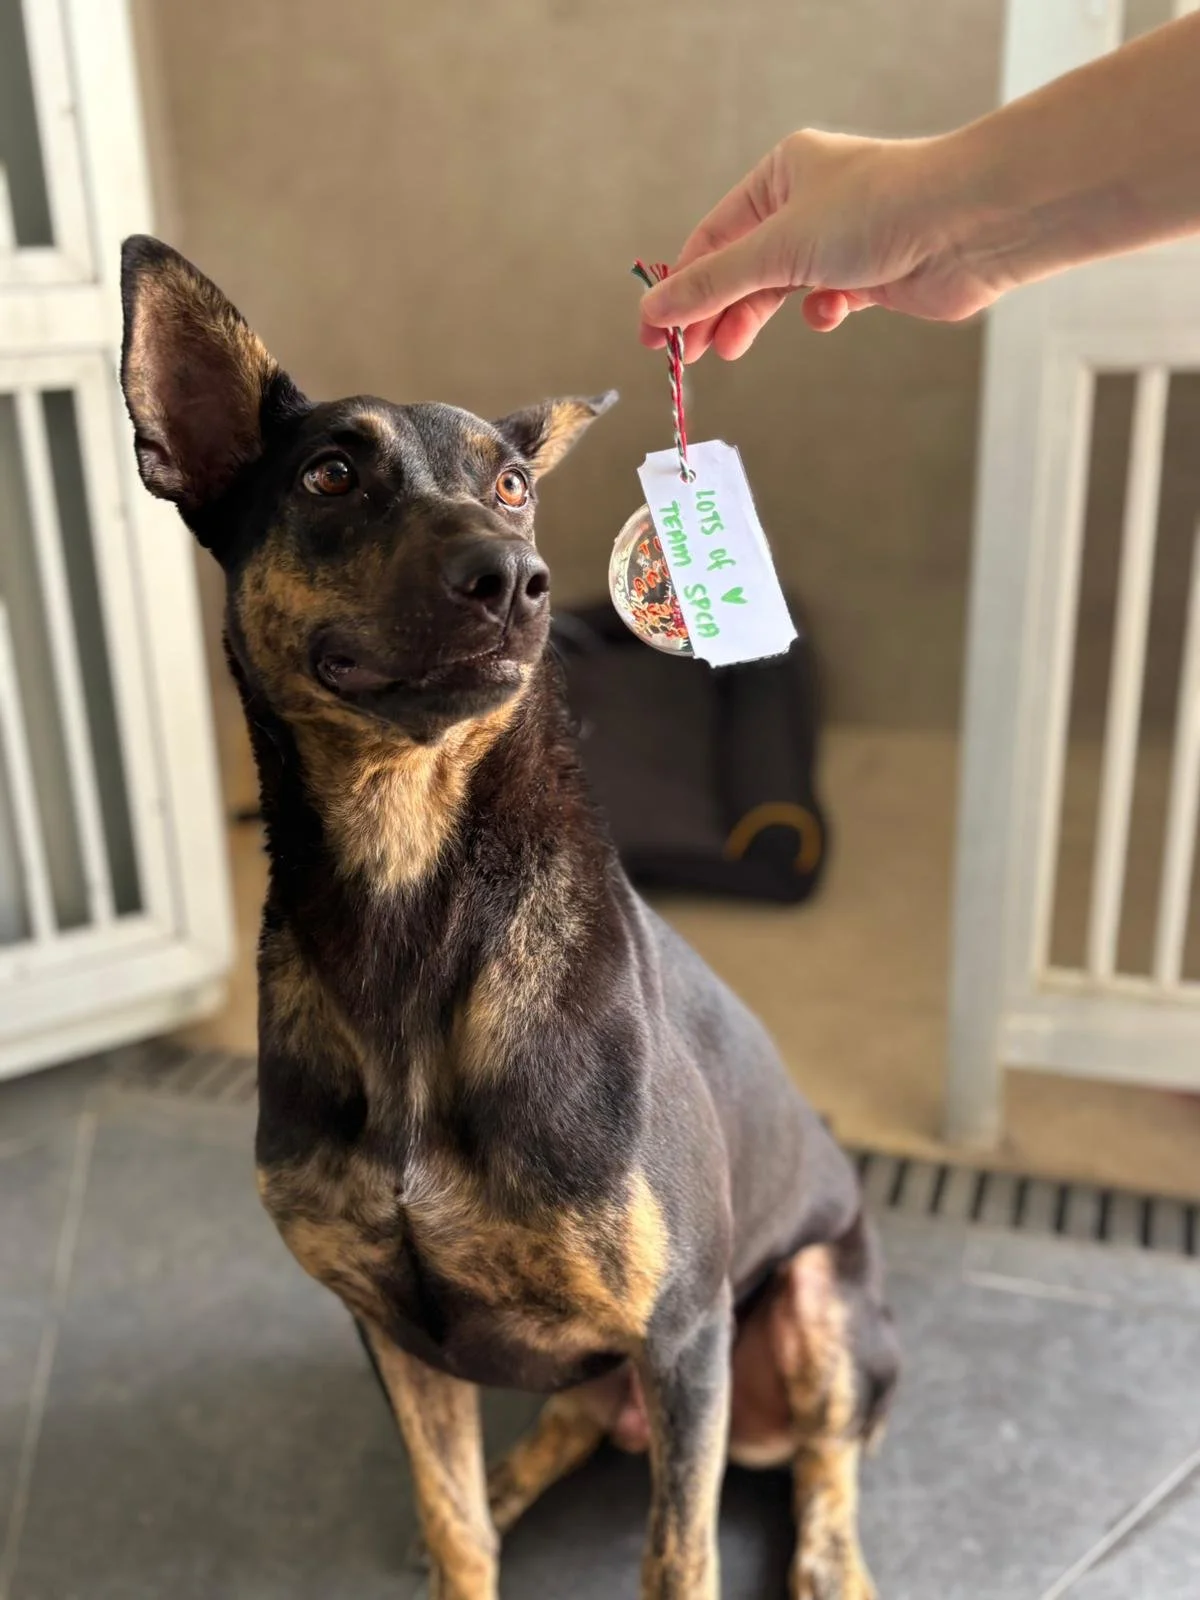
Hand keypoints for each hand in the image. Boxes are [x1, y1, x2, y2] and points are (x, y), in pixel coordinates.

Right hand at [638, 128, 1001, 360]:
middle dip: (716, 310)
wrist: (967, 224)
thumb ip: (713, 285)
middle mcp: (810, 202)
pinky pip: (826, 300)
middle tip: (690, 354)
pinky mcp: (872, 274)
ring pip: (781, 288)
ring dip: (757, 318)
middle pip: (743, 267)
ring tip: (734, 347)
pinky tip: (827, 314)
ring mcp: (842, 239)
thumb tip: (656, 311)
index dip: (680, 286)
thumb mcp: (777, 249)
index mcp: (781, 174)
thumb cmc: (880, 210)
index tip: (654, 332)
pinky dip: (820, 312)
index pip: (712, 237)